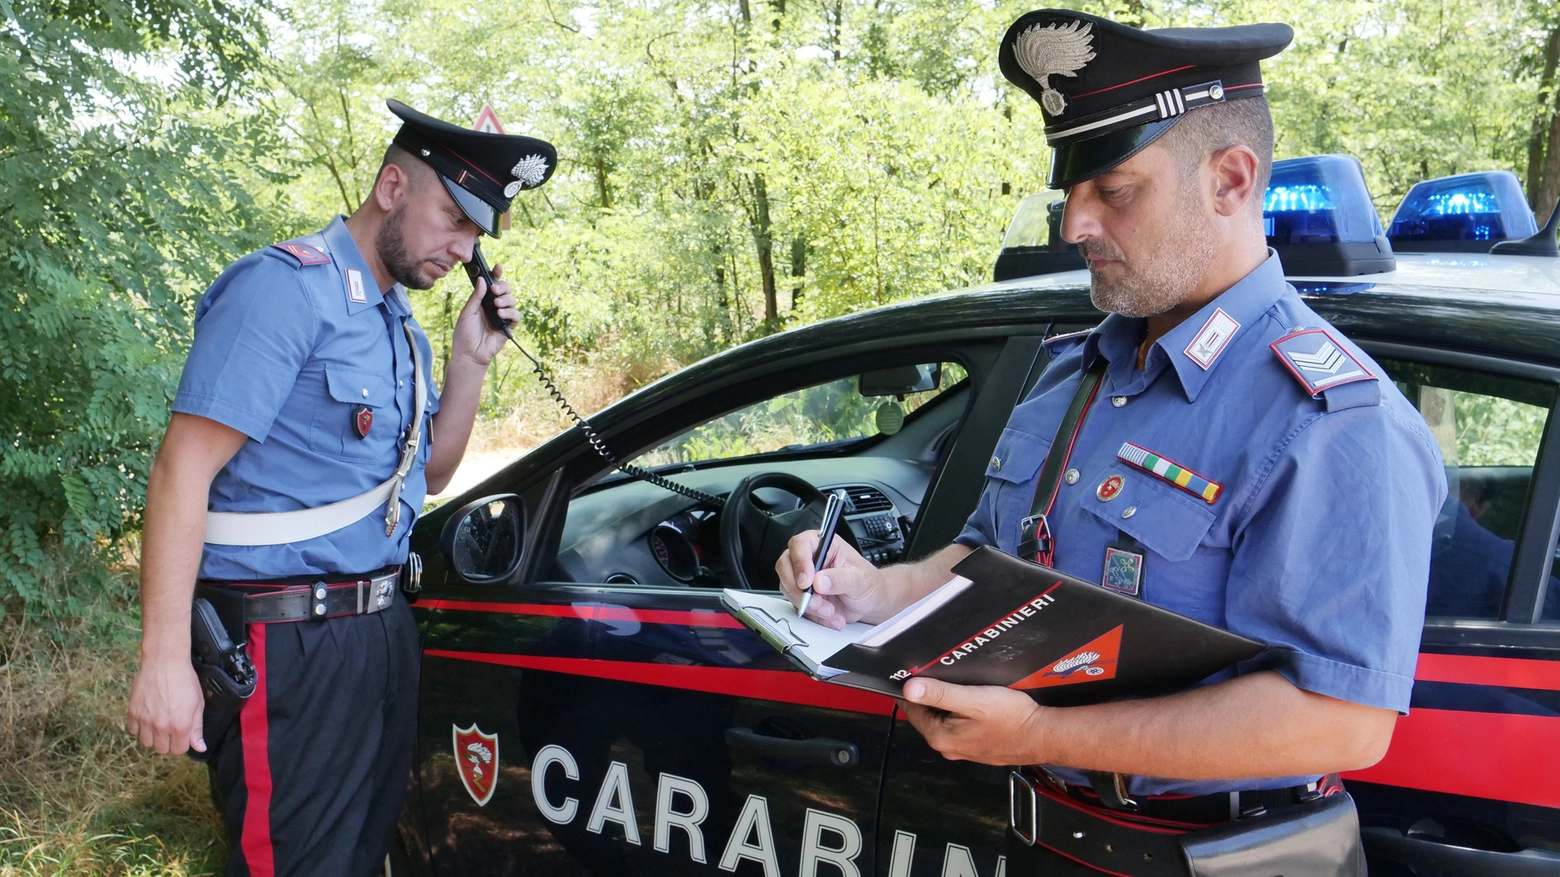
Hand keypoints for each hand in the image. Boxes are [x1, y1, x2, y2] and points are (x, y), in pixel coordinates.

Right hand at [126, 654, 206, 755]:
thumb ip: (197, 728)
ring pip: (146, 742)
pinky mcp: (133, 712)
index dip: (182, 743)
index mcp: (180, 726)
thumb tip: (199, 747)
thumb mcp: (198, 704)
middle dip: (168, 742)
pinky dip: (140, 727)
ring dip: (153, 736)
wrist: (165, 662)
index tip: (183, 735)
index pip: (179, 750)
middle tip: (171, 728)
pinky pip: (133, 730)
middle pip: (161, 749)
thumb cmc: (185, 680)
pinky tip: (148, 716)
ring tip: (159, 723)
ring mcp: (145, 720)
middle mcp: (161, 727)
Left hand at [451, 262, 518, 366]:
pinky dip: (510, 313)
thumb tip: (482, 279)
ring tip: (496, 305)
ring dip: (506, 300)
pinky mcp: (508, 327)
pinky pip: (516, 316)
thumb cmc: (464, 334)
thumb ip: (476, 297)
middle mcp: (494, 306)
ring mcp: (502, 316)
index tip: (498, 267)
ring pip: (512, 301)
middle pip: (505, 290)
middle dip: (502, 287)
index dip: (496, 275)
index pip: (492, 285)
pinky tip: (500, 315)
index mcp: (483, 301)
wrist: (469, 354)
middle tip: (495, 291)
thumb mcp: (467, 312)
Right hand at [775, 531, 888, 628]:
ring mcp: (803, 577)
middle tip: (817, 602)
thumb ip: (841, 579)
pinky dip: (813, 615)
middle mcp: (809, 558)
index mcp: (823, 544)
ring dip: (808, 605)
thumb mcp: (860, 580)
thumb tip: (820, 581)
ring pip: (788, 588)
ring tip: (831, 611)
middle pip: (785, 566)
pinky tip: (831, 616)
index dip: (800, 562)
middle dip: (799, 589)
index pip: (800, 545)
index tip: (807, 582)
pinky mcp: (802, 594)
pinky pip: (797, 605)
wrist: (869, 602)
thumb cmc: (867, 583)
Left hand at [902, 677, 1047, 765]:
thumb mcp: (973, 699)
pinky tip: (974, 702)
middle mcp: (947, 748)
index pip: (912, 709)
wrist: (1042, 736)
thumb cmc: (1010, 717)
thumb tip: (909, 689)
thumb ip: (940, 693)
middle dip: (931, 696)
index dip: (914, 689)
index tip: (920, 671)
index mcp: (939, 737)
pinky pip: (959, 726)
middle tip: (943, 674)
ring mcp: (962, 750)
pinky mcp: (976, 748)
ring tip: (961, 686)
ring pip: (943, 720)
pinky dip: (961, 714)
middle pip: (926, 715)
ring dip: (947, 704)